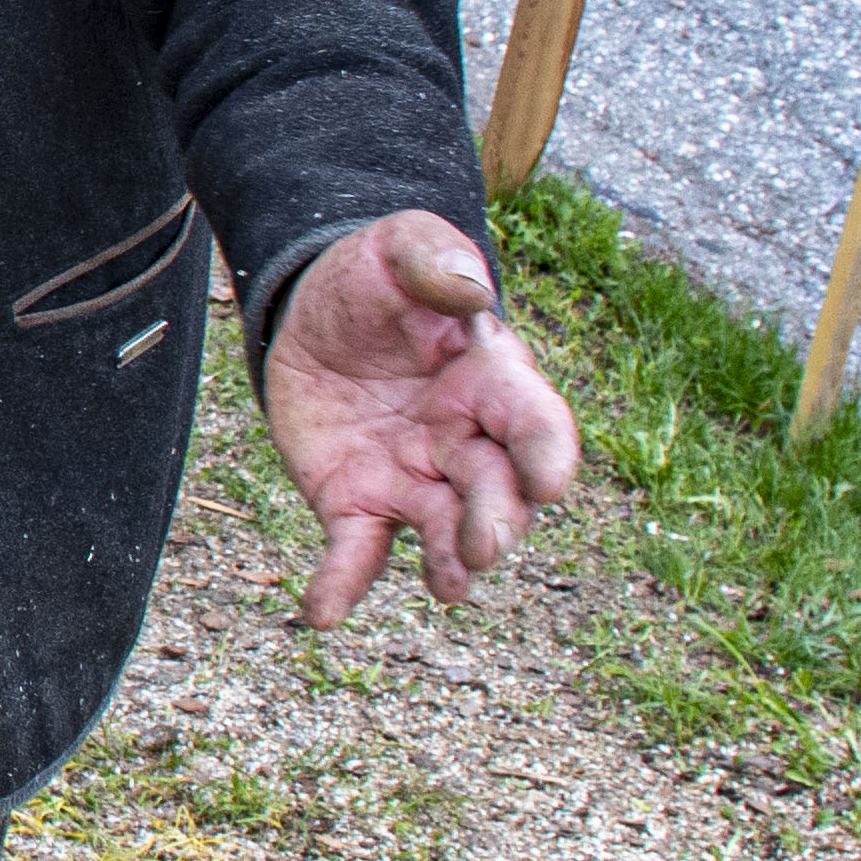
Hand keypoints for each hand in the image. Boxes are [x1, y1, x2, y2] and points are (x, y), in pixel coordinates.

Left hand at [260, 210, 578, 623]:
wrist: (310, 310)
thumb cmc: (375, 279)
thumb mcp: (397, 247)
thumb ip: (431, 256)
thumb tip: (471, 287)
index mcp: (491, 380)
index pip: (534, 422)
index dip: (546, 452)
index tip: (549, 481)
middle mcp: (465, 441)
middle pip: (496, 491)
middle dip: (497, 521)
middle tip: (487, 546)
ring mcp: (413, 478)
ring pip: (442, 531)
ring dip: (451, 561)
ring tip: (450, 585)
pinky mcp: (357, 502)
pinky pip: (356, 553)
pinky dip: (342, 586)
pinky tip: (320, 613)